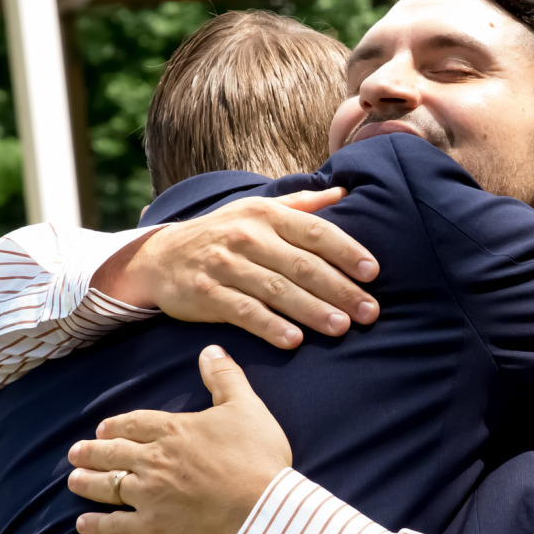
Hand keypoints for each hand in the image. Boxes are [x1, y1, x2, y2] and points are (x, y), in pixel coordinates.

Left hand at [67, 346, 291, 533]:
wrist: (262, 506)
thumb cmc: (257, 456)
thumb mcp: (246, 406)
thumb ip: (225, 377)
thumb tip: (210, 349)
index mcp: (173, 431)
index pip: (134, 424)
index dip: (117, 426)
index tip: (103, 429)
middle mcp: (153, 461)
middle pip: (113, 453)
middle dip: (92, 452)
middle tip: (75, 453)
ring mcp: (149, 496)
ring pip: (107, 486)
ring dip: (87, 482)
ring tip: (73, 480)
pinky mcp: (152, 529)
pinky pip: (115, 526)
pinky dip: (96, 525)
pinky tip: (82, 525)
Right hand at [93, 188, 378, 349]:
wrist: (160, 257)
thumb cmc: (223, 234)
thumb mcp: (257, 211)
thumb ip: (302, 204)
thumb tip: (345, 192)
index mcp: (266, 215)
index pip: (316, 232)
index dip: (347, 252)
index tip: (373, 273)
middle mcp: (248, 237)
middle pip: (303, 265)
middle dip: (340, 290)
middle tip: (370, 312)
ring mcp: (225, 265)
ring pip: (277, 290)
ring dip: (313, 310)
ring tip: (342, 328)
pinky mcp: (206, 294)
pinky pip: (244, 312)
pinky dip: (270, 326)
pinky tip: (294, 342)